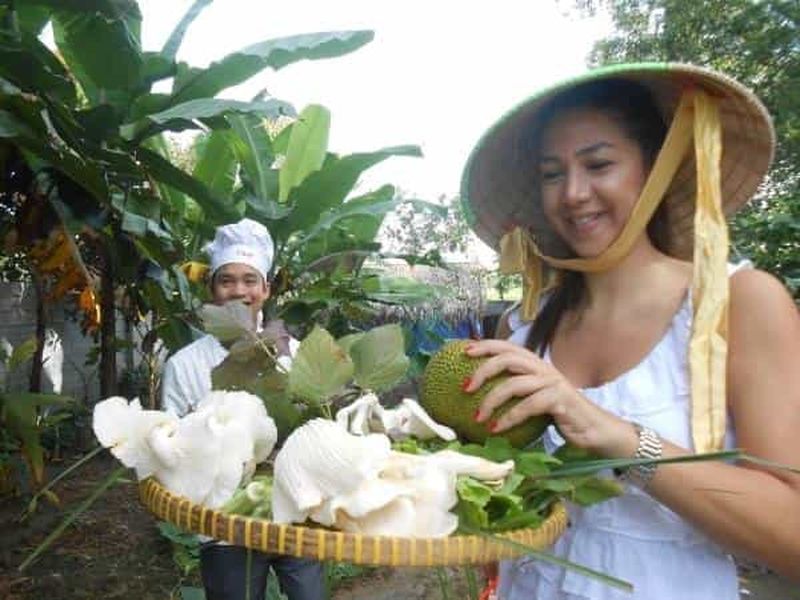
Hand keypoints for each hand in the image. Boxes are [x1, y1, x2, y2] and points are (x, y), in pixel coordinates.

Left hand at [464, 340, 635, 456]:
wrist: (593, 430)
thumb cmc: (559, 415)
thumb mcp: (534, 399)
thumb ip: (515, 392)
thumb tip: (479, 395)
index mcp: (536, 365)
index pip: (508, 347)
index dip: (486, 345)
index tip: (464, 350)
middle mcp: (543, 369)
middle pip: (508, 359)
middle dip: (483, 369)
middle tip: (465, 387)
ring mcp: (552, 383)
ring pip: (514, 384)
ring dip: (491, 401)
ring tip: (477, 418)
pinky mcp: (559, 400)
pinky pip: (528, 406)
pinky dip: (509, 418)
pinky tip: (496, 429)